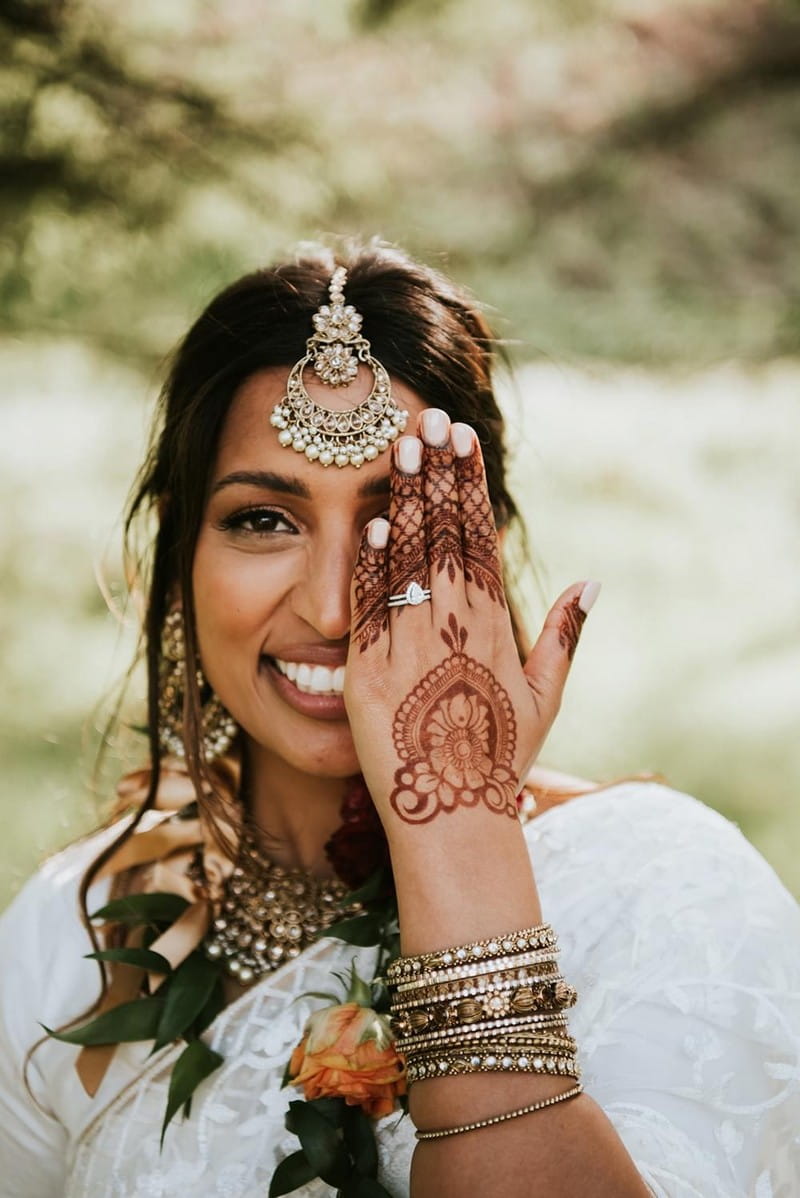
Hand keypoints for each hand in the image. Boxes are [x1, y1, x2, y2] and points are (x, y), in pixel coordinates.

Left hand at [344, 408, 597, 831]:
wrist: (454, 816)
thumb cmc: (500, 758)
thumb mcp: (545, 697)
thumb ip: (566, 635)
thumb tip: (593, 582)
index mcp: (496, 629)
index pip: (481, 541)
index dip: (471, 487)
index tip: (465, 441)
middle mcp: (458, 631)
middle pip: (446, 537)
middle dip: (438, 474)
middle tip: (431, 418)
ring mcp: (413, 650)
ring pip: (410, 562)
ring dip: (407, 501)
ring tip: (403, 448)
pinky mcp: (371, 675)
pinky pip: (371, 611)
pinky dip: (371, 568)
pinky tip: (372, 525)